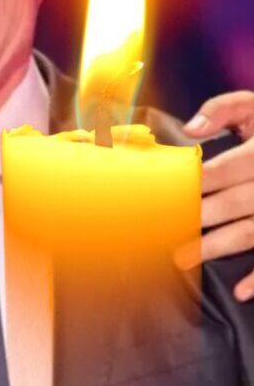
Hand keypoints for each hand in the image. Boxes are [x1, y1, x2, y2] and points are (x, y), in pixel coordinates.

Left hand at [175, 91, 253, 300]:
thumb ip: (222, 110)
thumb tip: (189, 130)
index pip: (218, 170)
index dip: (187, 183)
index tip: (156, 196)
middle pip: (231, 204)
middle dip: (194, 218)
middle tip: (158, 231)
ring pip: (250, 232)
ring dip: (217, 247)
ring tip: (181, 259)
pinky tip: (241, 291)